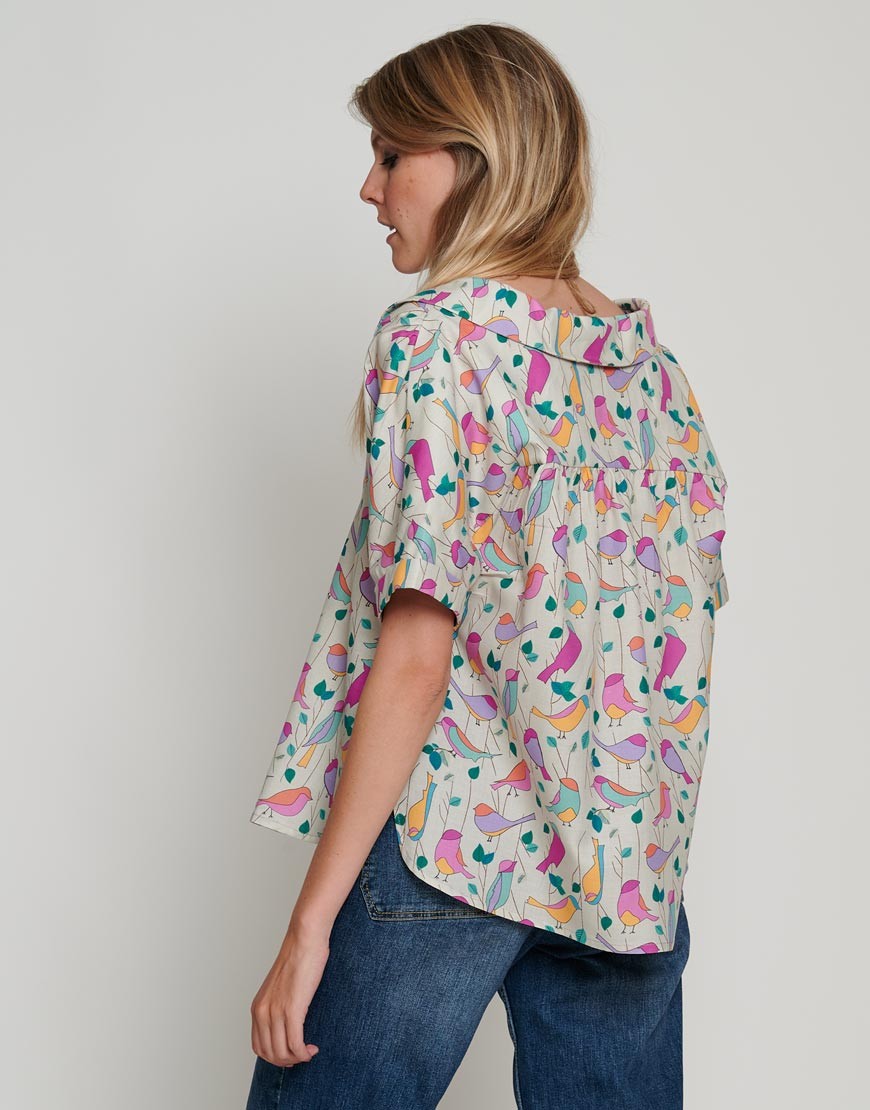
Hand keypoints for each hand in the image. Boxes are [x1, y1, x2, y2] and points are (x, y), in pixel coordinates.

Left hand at [250, 920, 330, 1066]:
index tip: (290, 1054)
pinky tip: (312, 1049)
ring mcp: (276, 1011)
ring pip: (282, 1052)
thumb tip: (288, 1025)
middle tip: (302, 1055)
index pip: (258, 1046)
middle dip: (286, 1060)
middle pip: (269, 1054)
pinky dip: (304, 1053)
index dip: (274, 1057)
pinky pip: (295, 1044)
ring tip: (309, 1051)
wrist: (305, 939)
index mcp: (257, 1007)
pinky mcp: (292, 1009)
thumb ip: (279, 1005)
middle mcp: (262, 1011)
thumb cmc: (298, 959)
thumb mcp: (281, 987)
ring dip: (297, 1058)